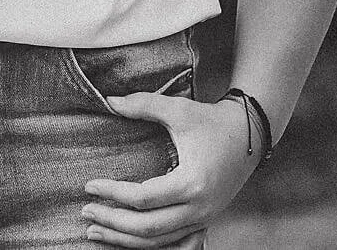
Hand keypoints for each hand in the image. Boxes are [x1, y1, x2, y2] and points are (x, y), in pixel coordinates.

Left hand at [79, 93, 261, 247]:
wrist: (249, 134)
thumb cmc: (211, 120)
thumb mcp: (178, 109)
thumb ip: (142, 104)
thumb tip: (108, 101)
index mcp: (191, 182)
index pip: (143, 198)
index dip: (112, 193)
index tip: (89, 185)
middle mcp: (199, 208)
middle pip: (148, 228)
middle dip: (113, 223)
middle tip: (86, 211)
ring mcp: (204, 218)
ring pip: (160, 242)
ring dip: (125, 240)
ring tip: (95, 231)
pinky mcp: (205, 221)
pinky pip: (175, 244)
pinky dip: (150, 246)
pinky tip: (127, 242)